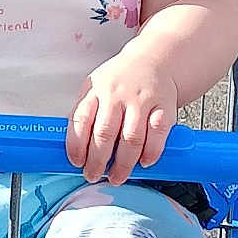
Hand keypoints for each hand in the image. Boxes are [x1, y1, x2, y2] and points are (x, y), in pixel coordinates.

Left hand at [67, 48, 178, 184]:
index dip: (76, 145)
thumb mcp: (94, 89)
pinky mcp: (164, 107)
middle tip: (94, 175)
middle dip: (97, 161)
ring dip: (123, 163)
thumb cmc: (119, 82)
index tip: (76, 162)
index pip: (80, 119)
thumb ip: (84, 115)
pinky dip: (151, 152)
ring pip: (131, 138)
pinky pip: (158, 133)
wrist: (153, 60)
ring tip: (117, 177)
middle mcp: (117, 95)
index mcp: (95, 90)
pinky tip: (144, 162)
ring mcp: (141, 100)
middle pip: (105, 133)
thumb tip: (74, 150)